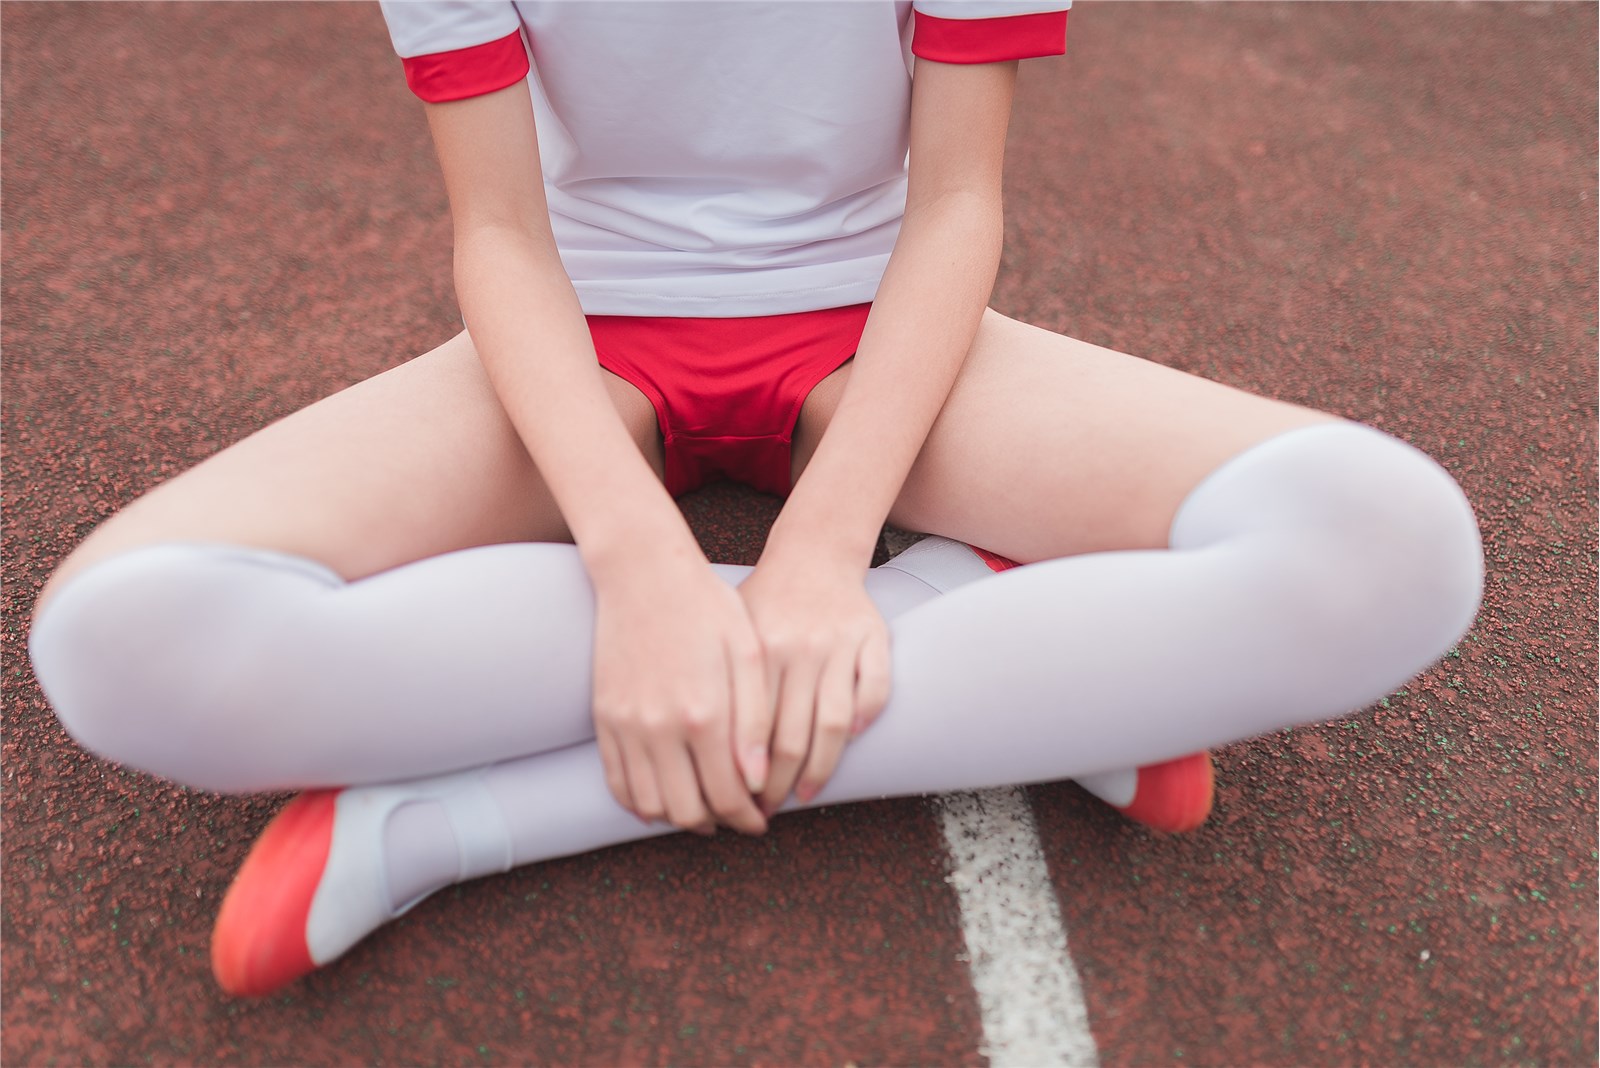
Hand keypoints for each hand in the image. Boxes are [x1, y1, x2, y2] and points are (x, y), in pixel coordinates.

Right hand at [590, 552, 769, 835]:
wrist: (643, 573)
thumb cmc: (707, 607)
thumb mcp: (748, 656)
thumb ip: (755, 722)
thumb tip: (757, 781)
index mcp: (704, 714)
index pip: (727, 796)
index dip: (748, 818)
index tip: (761, 819)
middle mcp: (660, 728)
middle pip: (687, 811)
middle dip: (718, 823)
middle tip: (736, 817)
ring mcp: (626, 725)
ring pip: (649, 804)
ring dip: (679, 817)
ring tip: (703, 808)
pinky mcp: (605, 718)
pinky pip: (617, 782)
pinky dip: (640, 802)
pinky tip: (664, 797)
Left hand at [738, 555, 891, 813]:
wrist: (811, 554)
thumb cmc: (763, 603)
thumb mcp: (731, 633)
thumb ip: (725, 686)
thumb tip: (710, 756)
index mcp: (759, 650)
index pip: (753, 730)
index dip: (748, 774)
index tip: (742, 800)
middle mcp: (798, 649)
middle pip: (793, 736)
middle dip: (779, 783)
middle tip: (767, 809)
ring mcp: (838, 644)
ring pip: (835, 724)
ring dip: (821, 769)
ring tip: (805, 793)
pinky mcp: (872, 637)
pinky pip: (875, 690)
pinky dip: (866, 720)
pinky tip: (849, 744)